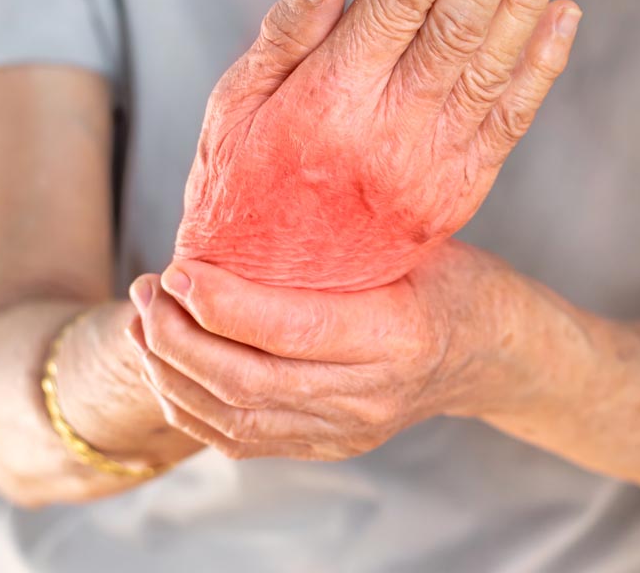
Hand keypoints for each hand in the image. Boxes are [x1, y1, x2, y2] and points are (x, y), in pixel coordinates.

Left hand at [126, 242, 540, 460]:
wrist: (495, 354)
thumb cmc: (454, 281)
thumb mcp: (414, 240)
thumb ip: (341, 231)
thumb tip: (248, 195)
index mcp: (397, 336)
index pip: (291, 329)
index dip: (222, 304)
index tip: (177, 269)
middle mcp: (370, 395)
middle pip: (248, 382)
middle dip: (178, 337)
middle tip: (146, 288)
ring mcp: (348, 430)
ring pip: (235, 419)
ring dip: (173, 373)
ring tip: (144, 321)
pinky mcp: (329, 444)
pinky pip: (243, 439)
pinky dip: (192, 407)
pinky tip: (166, 367)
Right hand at [175, 0, 581, 290]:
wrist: (270, 296)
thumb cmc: (240, 185)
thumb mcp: (236, 105)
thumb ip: (286, 33)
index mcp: (329, 101)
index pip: (399, 2)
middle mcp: (388, 133)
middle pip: (459, 24)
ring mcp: (430, 167)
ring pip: (493, 65)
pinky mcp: (457, 193)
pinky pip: (510, 121)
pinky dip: (542, 65)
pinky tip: (562, 14)